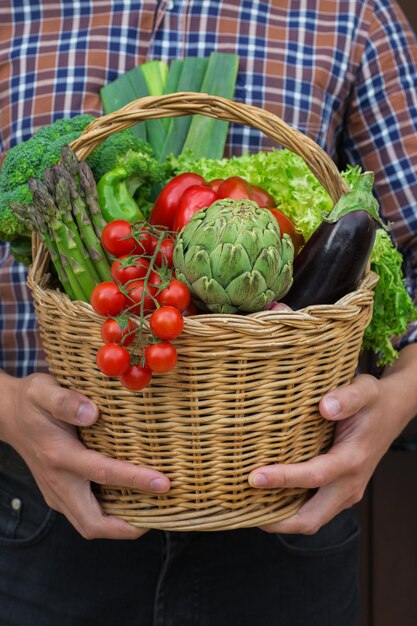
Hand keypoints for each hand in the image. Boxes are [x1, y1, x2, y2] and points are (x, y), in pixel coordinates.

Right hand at [0, 372, 169, 539]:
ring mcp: (56, 493)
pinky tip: (133, 503)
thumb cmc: (32, 401)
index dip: (135, 481)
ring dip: (121, 527)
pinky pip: (86, 516)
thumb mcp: (43, 390)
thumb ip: (65, 401)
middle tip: (163, 515)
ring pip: (89, 525)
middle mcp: (57, 482)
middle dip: (129, 527)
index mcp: (59, 456)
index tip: (164, 483)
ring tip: (155, 514)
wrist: (8, 415)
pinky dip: (110, 518)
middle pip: (93, 523)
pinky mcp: (59, 495)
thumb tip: (92, 413)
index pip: (102, 473)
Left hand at [248, 372, 409, 534]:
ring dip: (282, 520)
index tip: (253, 477)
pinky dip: (291, 512)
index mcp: (352, 460)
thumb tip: (324, 406)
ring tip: (248, 508)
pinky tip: (267, 499)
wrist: (393, 411)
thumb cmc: (374, 400)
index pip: (314, 476)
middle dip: (277, 520)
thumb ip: (347, 397)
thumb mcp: (365, 390)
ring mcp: (347, 492)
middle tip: (243, 509)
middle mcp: (350, 484)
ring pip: (312, 519)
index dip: (283, 478)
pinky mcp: (342, 492)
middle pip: (311, 518)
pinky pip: (315, 511)